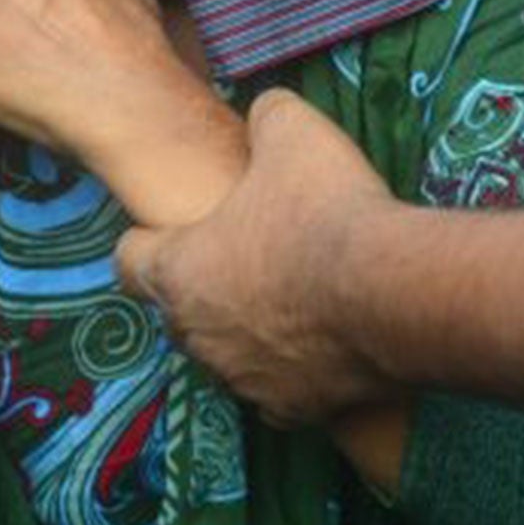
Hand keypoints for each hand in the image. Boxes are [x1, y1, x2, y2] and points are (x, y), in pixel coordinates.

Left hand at [116, 89, 403, 424]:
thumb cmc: (325, 211)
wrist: (394, 294)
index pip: (129, 260)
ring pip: (225, 355)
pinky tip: (323, 344)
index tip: (178, 227)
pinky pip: (278, 393)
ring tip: (292, 298)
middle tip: (248, 254)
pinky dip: (293, 372)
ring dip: (246, 331)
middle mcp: (197, 335)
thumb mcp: (290, 130)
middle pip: (178, 310)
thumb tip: (263, 112)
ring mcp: (242, 379)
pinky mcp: (291, 411)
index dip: (150, 239)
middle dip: (203, 285)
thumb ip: (264, 117)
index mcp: (179, 271)